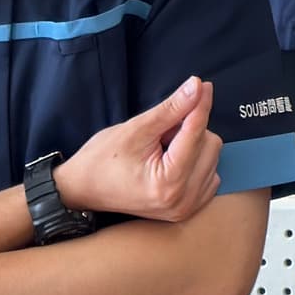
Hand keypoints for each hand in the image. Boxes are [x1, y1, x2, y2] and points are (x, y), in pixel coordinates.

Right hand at [56, 76, 224, 221]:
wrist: (82, 189)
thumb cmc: (102, 159)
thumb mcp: (136, 128)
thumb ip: (172, 108)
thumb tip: (198, 86)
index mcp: (168, 183)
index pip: (196, 134)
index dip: (199, 105)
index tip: (203, 85)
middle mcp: (183, 200)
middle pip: (210, 145)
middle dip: (188, 132)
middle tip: (158, 136)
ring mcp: (187, 208)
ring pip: (212, 157)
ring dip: (191, 146)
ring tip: (160, 152)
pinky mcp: (188, 209)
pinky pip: (210, 173)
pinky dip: (195, 161)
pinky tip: (171, 163)